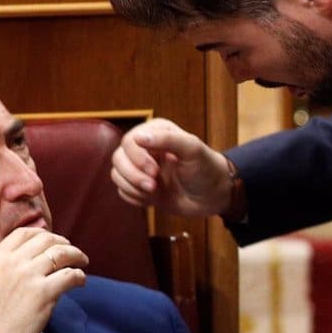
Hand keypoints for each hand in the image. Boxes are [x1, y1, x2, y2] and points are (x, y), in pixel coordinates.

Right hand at [0, 228, 88, 332]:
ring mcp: (30, 276)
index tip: (52, 241)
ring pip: (62, 254)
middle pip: (47, 240)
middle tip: (72, 252)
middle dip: (64, 243)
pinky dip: (79, 276)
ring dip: (77, 256)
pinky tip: (80, 281)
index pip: (24, 233)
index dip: (43, 233)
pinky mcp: (45, 293)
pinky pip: (70, 275)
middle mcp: (14, 263)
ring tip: (82, 263)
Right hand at [111, 118, 233, 216]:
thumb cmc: (207, 169)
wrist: (214, 196)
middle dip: (133, 175)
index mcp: (156, 133)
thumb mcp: (193, 150)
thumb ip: (168, 140)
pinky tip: (153, 199)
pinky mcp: (141, 187)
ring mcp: (141, 169)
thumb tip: (138, 137)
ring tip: (154, 192)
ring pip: (117, 175)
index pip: (129, 141)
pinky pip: (122, 191)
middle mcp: (145, 149)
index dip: (137, 158)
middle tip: (154, 185)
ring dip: (133, 187)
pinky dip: (135, 198)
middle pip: (118, 158)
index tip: (154, 171)